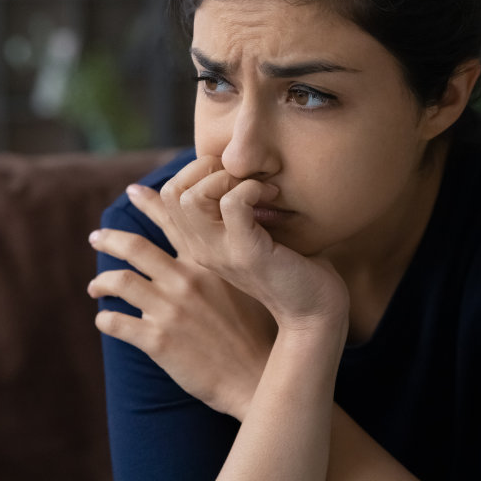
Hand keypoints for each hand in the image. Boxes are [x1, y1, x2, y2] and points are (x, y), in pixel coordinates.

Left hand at [87, 192, 275, 420]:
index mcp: (208, 263)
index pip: (174, 222)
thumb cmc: (260, 331)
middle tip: (96, 236)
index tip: (132, 191)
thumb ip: (228, 262)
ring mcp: (169, 310)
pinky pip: (116, 322)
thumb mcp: (249, 285)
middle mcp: (186, 280)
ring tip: (95, 287)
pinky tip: (105, 320)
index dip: (150, 203)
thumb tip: (215, 247)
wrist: (257, 376)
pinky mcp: (157, 341)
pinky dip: (105, 319)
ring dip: (101, 282)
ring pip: (119, 282)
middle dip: (110, 239)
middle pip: (135, 247)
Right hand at [156, 156, 349, 331]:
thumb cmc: (291, 265)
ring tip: (257, 186)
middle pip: (173, 192)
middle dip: (208, 168)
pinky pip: (232, 203)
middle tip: (244, 175)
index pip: (168, 198)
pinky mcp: (245, 253)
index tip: (230, 171)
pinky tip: (272, 195)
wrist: (313, 311)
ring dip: (228, 177)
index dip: (197, 170)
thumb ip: (235, 213)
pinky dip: (252, 188)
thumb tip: (234, 171)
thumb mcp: (253, 234)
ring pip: (191, 196)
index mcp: (199, 243)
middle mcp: (201, 249)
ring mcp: (220, 252)